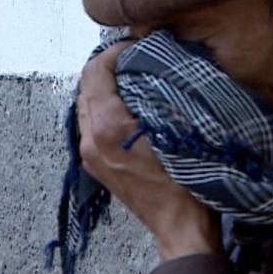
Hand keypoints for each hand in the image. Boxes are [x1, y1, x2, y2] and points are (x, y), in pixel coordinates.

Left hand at [77, 41, 222, 261]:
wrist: (180, 227)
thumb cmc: (187, 182)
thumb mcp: (178, 129)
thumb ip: (158, 93)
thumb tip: (151, 62)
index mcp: (107, 127)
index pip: (96, 72)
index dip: (115, 52)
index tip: (137, 46)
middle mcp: (90, 139)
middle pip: (86, 86)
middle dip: (108, 68)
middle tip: (137, 59)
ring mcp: (89, 154)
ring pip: (86, 105)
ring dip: (105, 88)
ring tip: (134, 80)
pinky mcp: (94, 165)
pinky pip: (90, 124)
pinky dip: (103, 107)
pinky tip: (129, 107)